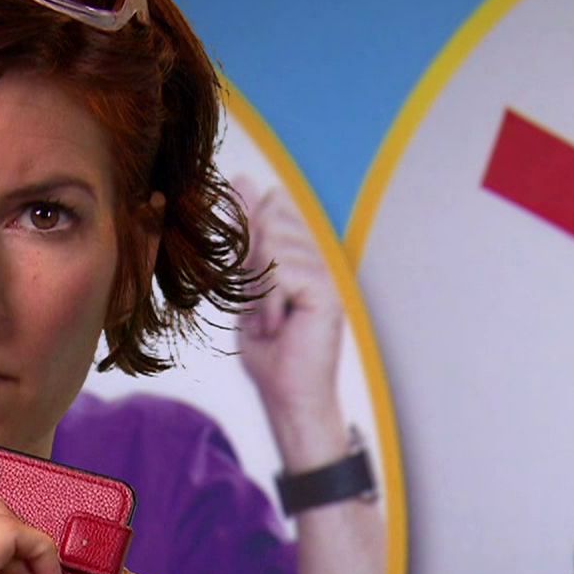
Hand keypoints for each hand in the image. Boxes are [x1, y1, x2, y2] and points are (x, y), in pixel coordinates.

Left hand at [235, 177, 344, 419]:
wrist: (288, 395)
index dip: (249, 230)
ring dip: (256, 286)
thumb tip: (243, 179)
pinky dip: (267, 301)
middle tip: (257, 302)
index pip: (275, 202)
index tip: (248, 279)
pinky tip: (279, 325)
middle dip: (250, 257)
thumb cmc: (269, 349)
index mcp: (308, 249)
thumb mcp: (245, 284)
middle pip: (270, 214)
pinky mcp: (330, 290)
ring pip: (270, 241)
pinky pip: (279, 271)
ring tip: (269, 317)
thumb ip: (246, 235)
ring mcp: (330, 270)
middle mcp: (324, 253)